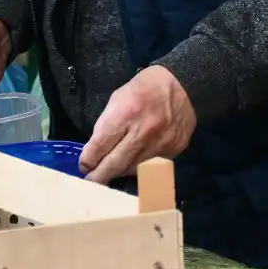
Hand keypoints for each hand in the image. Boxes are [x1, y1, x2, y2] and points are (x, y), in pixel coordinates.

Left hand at [79, 66, 196, 183]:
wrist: (184, 86)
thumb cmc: (145, 87)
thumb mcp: (118, 97)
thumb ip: (107, 123)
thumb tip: (96, 148)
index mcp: (126, 113)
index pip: (100, 145)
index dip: (88, 160)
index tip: (84, 166)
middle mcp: (143, 132)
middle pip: (115, 164)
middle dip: (99, 176)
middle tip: (91, 182)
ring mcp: (159, 145)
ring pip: (132, 170)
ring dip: (118, 173)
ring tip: (109, 174)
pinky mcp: (172, 152)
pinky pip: (150, 168)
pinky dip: (138, 168)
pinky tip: (131, 165)